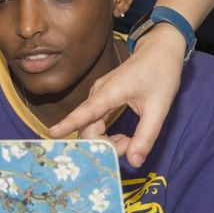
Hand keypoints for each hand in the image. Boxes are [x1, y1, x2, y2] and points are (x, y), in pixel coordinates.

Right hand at [48, 22, 184, 167]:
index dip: (68, 124)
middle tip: (130, 146)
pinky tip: (124, 137)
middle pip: (87, 127)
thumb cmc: (161, 75)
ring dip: (106, 142)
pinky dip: (106, 135)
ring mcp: (98, 95)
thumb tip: (134, 162)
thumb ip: (146, 136)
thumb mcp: (159, 108)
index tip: (52, 133)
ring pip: (91, 127)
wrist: (160, 50)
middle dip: (104, 145)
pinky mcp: (102, 99)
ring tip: (130, 141)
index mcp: (110, 92)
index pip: (85, 112)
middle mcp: (98, 93)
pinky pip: (95, 122)